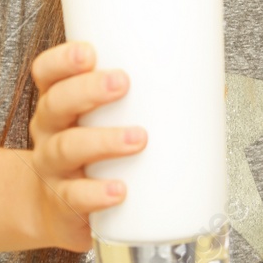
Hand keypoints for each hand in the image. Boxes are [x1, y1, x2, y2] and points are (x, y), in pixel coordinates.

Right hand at [24, 40, 146, 251]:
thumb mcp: (108, 124)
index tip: (89, 52)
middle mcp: (50, 132)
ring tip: (138, 138)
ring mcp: (52, 169)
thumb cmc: (93, 156)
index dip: (63, 60)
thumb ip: (152, 105)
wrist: (56, 210)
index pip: (48, 73)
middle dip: (88, 90)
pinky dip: (96, 194)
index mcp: (61, 104)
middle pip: (56, 104)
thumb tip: (214, 89)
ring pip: (67, 148)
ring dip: (103, 141)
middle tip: (122, 83)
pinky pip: (75, 198)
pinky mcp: (63, 204)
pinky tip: (119, 190)